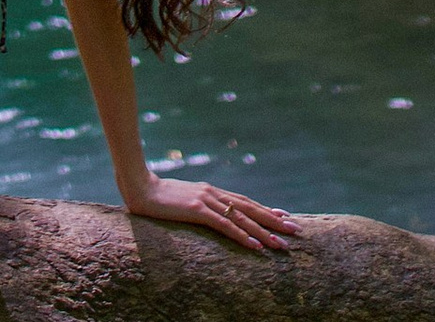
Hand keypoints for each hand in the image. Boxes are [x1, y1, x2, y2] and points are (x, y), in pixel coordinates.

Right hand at [122, 172, 300, 253]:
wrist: (138, 188)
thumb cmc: (158, 197)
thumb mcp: (184, 201)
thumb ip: (199, 205)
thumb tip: (210, 213)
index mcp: (212, 191)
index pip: (245, 201)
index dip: (266, 210)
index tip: (284, 217)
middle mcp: (214, 193)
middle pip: (250, 208)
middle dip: (274, 220)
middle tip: (295, 230)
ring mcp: (207, 200)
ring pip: (242, 219)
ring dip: (264, 232)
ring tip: (282, 244)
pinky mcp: (197, 210)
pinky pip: (225, 226)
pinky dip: (242, 237)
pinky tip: (256, 247)